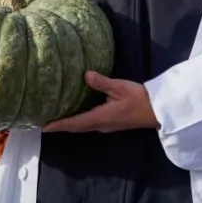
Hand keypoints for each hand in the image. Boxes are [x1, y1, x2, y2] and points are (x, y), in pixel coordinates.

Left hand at [42, 72, 159, 133]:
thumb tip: (85, 75)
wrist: (158, 111)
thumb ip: (101, 82)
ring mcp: (107, 125)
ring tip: (56, 117)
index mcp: (100, 117)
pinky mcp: (112, 122)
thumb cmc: (139, 99)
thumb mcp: (120, 87)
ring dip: (70, 124)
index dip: (58, 125)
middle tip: (45, 122)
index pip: (74, 123)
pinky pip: (90, 123)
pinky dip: (79, 120)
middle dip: (61, 125)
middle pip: (76, 127)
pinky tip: (77, 112)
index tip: (43, 127)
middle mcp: (101, 125)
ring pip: (83, 126)